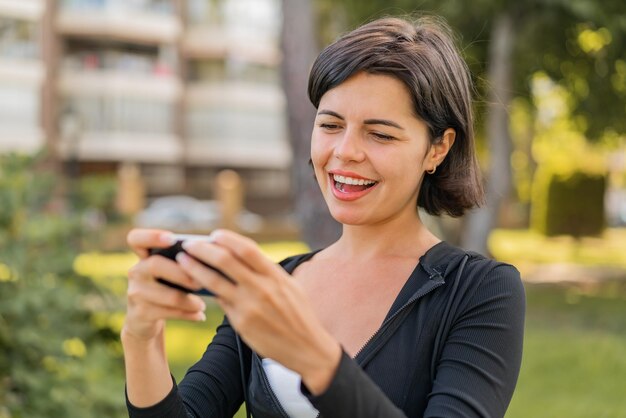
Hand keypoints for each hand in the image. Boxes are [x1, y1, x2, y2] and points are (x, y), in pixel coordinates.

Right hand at [122, 229, 206, 341]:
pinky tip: (199, 315)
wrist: (144, 319)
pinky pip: (169, 313)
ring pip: (168, 295)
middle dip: (182, 273)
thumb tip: (211, 259)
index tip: (172, 239)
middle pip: (155, 265)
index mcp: (144, 256)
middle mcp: (136, 271)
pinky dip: (188, 314)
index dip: (152, 236)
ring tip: (202, 304)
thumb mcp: (170, 273)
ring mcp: (136, 293)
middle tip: (200, 282)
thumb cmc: (166, 287)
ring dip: (190, 301)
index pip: (136, 238)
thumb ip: (183, 262)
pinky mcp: (140, 312)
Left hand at [177, 229, 340, 393]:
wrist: (307, 348)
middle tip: (188, 244)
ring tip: (183, 261)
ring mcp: (250, 307)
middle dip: (202, 249)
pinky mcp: (241, 323)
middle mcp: (262, 289)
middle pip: (225, 261)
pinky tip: (196, 285)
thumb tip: (240, 257)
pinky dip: (206, 291)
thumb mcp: (290, 287)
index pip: (247, 249)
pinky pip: (220, 302)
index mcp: (276, 276)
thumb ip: (267, 272)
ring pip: (214, 282)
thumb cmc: (298, 314)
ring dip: (194, 269)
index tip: (214, 234)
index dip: (227, 238)